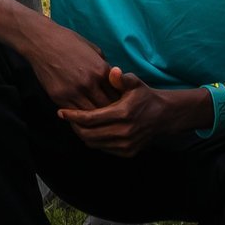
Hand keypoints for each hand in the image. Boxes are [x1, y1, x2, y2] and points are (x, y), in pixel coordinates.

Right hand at [25, 20, 119, 110]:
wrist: (42, 42)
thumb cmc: (69, 42)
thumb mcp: (93, 49)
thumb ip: (104, 66)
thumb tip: (113, 80)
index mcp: (100, 69)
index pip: (117, 94)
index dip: (120, 101)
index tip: (119, 104)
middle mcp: (89, 83)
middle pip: (106, 107)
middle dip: (110, 112)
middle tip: (110, 116)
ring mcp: (74, 92)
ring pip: (91, 115)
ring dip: (95, 118)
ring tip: (98, 121)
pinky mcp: (59, 98)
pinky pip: (74, 115)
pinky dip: (80, 118)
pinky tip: (83, 119)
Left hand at [56, 67, 181, 156]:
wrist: (164, 117)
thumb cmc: (145, 97)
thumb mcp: (135, 83)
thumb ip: (122, 78)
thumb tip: (113, 71)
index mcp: (122, 114)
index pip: (89, 118)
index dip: (73, 116)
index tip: (60, 112)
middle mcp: (123, 132)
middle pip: (88, 134)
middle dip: (74, 126)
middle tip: (66, 117)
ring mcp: (126, 145)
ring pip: (93, 143)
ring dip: (82, 134)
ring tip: (77, 123)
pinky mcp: (127, 153)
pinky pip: (103, 149)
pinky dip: (94, 141)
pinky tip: (91, 130)